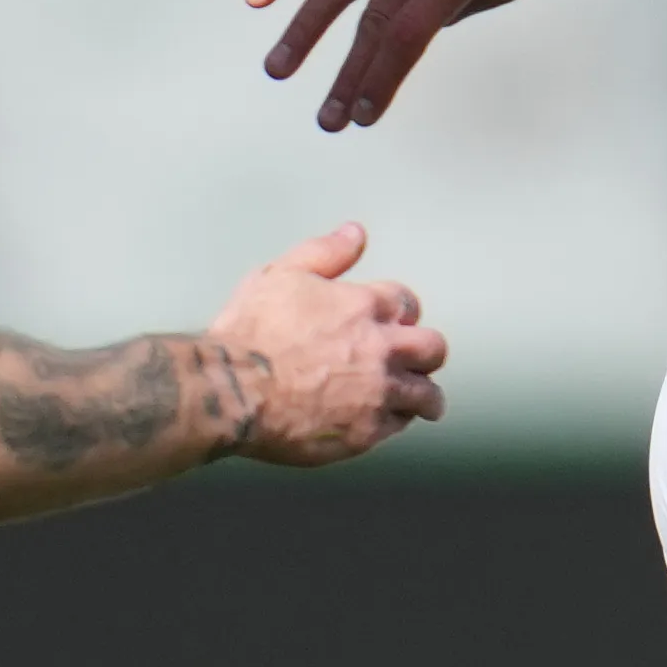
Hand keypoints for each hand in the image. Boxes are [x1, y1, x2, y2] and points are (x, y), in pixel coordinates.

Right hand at [208, 222, 447, 466]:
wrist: (234, 389)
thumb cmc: (250, 334)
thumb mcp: (280, 274)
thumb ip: (324, 253)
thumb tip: (355, 234)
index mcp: (363, 306)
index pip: (406, 302)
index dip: (402, 311)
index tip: (398, 320)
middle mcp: (381, 349)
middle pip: (432, 348)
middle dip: (427, 352)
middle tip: (420, 360)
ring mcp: (377, 393)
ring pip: (425, 395)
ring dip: (424, 395)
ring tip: (423, 403)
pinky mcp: (366, 432)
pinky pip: (398, 427)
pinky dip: (396, 422)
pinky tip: (389, 421)